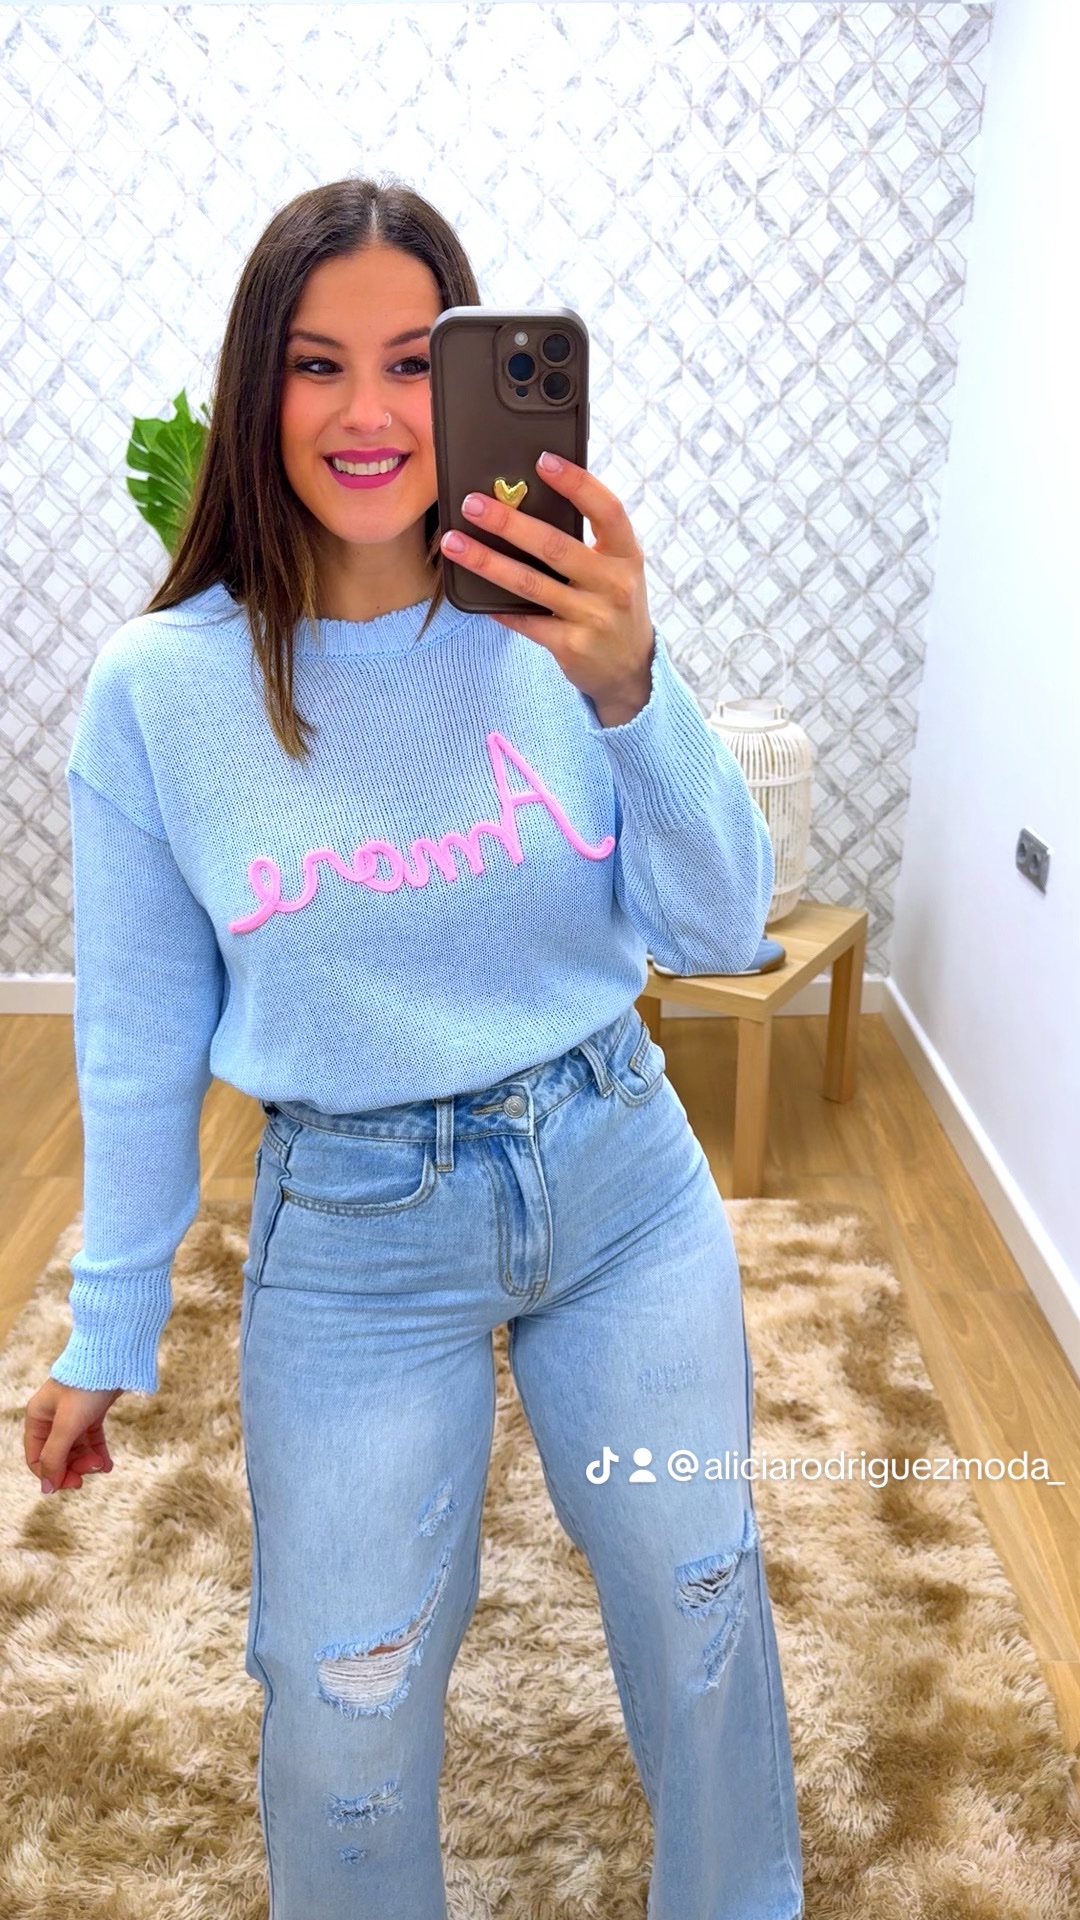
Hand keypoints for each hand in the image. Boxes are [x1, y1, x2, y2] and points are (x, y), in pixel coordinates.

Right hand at [24, 1378, 123, 1494]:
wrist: (114, 1359)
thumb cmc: (86, 1388)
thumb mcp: (67, 1425)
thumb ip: (55, 1457)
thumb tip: (46, 1489)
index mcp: (38, 1418)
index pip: (38, 1458)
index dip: (53, 1474)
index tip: (73, 1483)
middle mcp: (52, 1417)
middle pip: (58, 1455)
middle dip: (74, 1466)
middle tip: (91, 1469)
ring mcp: (73, 1415)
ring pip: (76, 1449)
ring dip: (87, 1461)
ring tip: (102, 1465)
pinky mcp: (92, 1411)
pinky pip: (91, 1439)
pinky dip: (98, 1452)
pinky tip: (107, 1465)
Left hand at [440, 452, 655, 726]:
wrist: (630, 668)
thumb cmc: (613, 604)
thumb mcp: (616, 569)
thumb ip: (587, 541)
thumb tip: (529, 501)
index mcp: (627, 555)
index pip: (607, 509)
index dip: (577, 483)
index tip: (543, 461)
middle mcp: (614, 584)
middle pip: (555, 546)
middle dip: (509, 523)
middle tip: (473, 504)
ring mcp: (593, 617)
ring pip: (530, 583)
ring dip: (487, 561)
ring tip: (454, 544)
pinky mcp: (571, 646)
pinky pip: (525, 621)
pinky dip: (498, 606)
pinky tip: (475, 593)